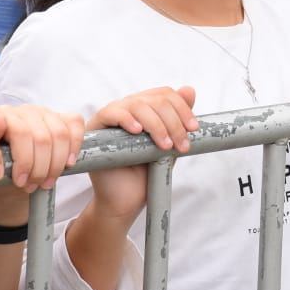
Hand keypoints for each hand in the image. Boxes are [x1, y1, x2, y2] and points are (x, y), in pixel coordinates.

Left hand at [0, 105, 85, 192]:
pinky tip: (68, 164)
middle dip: (39, 168)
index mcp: (4, 115)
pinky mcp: (65, 117)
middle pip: (42, 138)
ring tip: (47, 182)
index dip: (24, 159)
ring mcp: (47, 112)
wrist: (12, 161)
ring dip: (56, 164)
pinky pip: (75, 127)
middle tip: (33, 186)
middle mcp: (27, 110)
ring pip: (60, 135)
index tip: (20, 181)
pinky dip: (74, 147)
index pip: (21, 132)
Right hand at [85, 87, 197, 220]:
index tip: (194, 129)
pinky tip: (138, 131)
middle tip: (181, 145)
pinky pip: (110, 113)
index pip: (165, 94)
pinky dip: (127, 119)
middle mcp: (129, 107)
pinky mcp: (96, 128)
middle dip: (173, 121)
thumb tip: (189, 89)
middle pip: (155, 99)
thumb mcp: (170, 142)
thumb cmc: (148, 171)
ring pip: (137, 105)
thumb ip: (178, 118)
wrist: (127, 199)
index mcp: (147, 108)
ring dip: (157, 125)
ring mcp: (112, 116)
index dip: (182, 108)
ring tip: (164, 146)